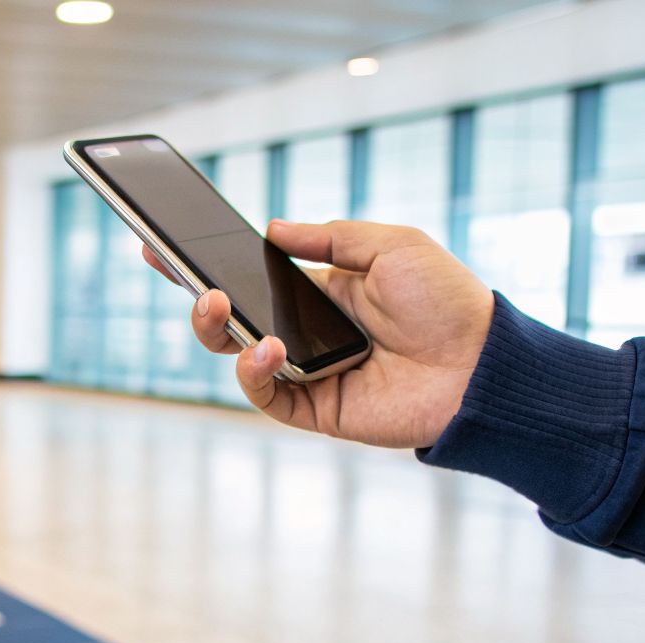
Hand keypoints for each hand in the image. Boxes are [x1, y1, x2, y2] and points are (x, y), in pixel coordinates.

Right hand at [143, 219, 493, 448]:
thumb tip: (273, 230)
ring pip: (237, 357)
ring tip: (217, 304)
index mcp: (320, 292)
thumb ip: (330, 237)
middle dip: (196, 296)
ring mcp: (308, 373)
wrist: (483, 364)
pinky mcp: (317, 410)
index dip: (205, 265)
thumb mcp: (391, 245)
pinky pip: (266, 396)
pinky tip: (267, 350)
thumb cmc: (446, 301)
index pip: (250, 277)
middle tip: (179, 270)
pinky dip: (254, 373)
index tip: (161, 245)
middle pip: (232, 320)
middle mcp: (307, 333)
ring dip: (217, 330)